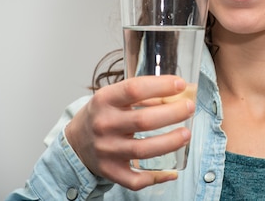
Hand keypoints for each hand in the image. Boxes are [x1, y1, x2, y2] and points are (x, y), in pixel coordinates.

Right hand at [65, 75, 195, 189]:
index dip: (161, 86)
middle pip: (144, 121)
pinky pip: (135, 179)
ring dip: (170, 143)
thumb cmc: (102, 114)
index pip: (134, 89)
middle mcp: (104, 125)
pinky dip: (156, 177)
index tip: (180, 84)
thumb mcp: (115, 97)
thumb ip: (145, 94)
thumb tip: (181, 92)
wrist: (75, 141)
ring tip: (186, 134)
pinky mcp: (110, 171)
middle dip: (173, 114)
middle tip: (189, 108)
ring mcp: (106, 150)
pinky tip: (172, 171)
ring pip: (143, 150)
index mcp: (104, 100)